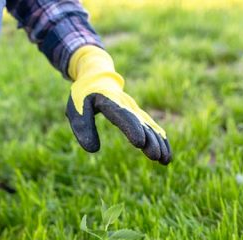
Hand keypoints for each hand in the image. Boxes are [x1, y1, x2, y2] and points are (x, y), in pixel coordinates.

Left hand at [66, 45, 171, 164]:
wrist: (96, 75)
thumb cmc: (83, 95)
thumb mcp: (76, 110)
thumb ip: (83, 127)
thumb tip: (93, 149)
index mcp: (110, 101)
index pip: (123, 116)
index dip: (132, 128)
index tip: (140, 143)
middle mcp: (126, 105)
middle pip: (141, 123)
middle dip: (150, 140)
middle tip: (156, 156)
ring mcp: (134, 109)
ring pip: (149, 126)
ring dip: (158, 142)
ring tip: (165, 160)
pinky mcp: (137, 114)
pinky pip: (151, 126)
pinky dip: (159, 138)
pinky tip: (166, 152)